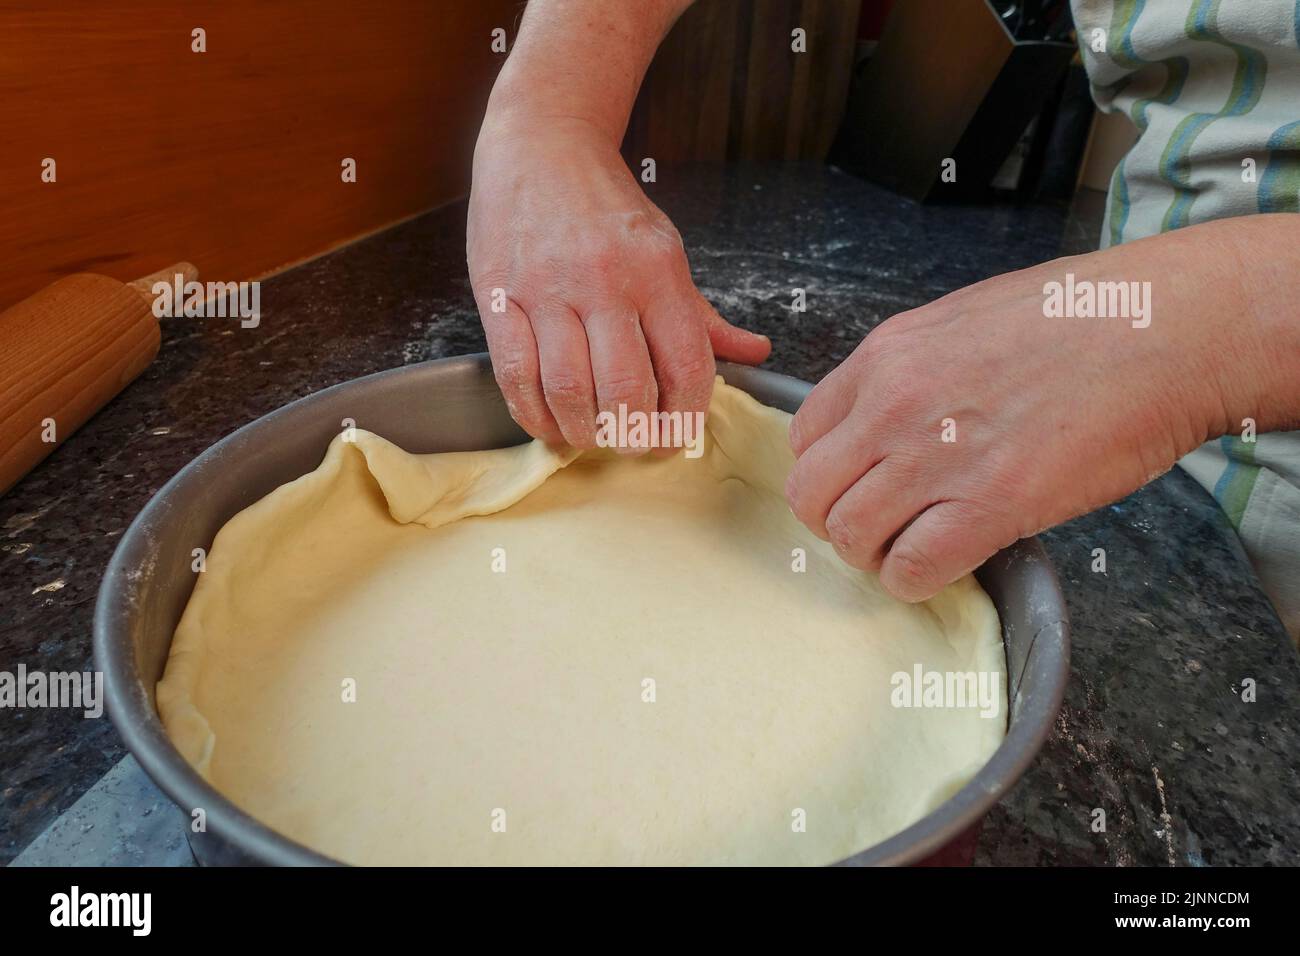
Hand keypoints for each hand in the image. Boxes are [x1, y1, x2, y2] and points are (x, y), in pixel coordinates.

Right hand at [467, 116, 768, 447]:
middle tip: (632, 444)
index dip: (685, 418)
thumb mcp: (666, 249)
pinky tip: (549, 422)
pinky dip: (534, 415)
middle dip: (633, 435)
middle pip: (625, 390)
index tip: (676, 437)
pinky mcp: (500, 296)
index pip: (686, 366)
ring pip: (568, 391)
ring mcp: (548, 290)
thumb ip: (703, 313)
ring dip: (583, 432)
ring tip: (591, 437)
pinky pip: (517, 376)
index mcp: (657, 271)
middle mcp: (605, 281)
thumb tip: (755, 352)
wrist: (540, 143)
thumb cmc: (606, 205)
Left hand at [785, 242, 1244, 602]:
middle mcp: (893, 406)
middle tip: (882, 526)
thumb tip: (884, 415)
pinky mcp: (990, 506)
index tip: (861, 484)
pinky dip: (917, 580)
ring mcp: (936, 457)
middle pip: (811, 495)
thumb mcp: (964, 320)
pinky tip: (948, 563)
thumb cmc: (1080, 318)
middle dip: (838, 521)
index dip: (829, 472)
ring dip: (877, 555)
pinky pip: (912, 568)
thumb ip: (911, 369)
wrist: (1163, 328)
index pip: (804, 436)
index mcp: (884, 356)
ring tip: (918, 546)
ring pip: (852, 538)